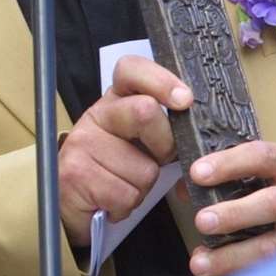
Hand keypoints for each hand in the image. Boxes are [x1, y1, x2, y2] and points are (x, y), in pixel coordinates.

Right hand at [60, 55, 192, 246]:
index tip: (184, 100)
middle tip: (155, 160)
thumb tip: (202, 141)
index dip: (160, 80)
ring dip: (142, 188)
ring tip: (123, 186)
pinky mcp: (76, 172)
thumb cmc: (115, 172)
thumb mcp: (140, 145)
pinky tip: (110, 201)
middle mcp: (96, 115)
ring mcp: (82, 142)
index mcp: (115, 102)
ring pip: (143, 169)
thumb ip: (165, 134)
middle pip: (145, 111)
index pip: (131, 70)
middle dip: (164, 145)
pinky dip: (126, 206)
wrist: (72, 204)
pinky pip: (126, 194)